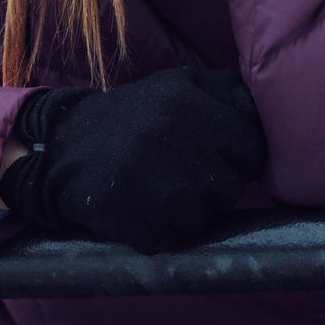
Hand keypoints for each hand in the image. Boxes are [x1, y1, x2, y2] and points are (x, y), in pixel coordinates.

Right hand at [0, 67, 265, 252]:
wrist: (63, 149)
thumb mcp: (174, 85)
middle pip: (231, 187)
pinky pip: (174, 240)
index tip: (215, 157)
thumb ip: (223, 89)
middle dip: (213, 186)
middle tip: (181, 174)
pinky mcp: (142, 225)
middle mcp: (178, 145)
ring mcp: (161, 190)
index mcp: (189, 107)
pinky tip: (142, 208)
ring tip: (158, 190)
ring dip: (187, 212)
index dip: (237, 157)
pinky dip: (161, 231)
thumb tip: (262, 105)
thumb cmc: (130, 117)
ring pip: (205, 218)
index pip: (251, 148)